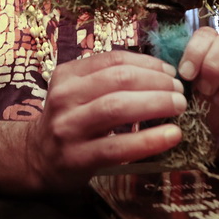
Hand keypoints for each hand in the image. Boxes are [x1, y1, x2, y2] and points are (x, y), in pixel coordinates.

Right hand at [24, 51, 186, 190]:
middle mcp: (64, 97)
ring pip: (117, 107)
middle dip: (156, 82)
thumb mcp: (79, 92)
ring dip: (155, 103)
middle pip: (118, 80)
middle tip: (179, 90)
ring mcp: (68, 127)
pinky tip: (172, 135)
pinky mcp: (77, 157)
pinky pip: (118, 147)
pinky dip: (150, 140)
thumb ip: (108, 80)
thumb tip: (160, 71)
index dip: (148, 63)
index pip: (113, 60)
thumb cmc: (71, 120)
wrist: (38, 158)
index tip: (170, 70)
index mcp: (67, 75)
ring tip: (179, 106)